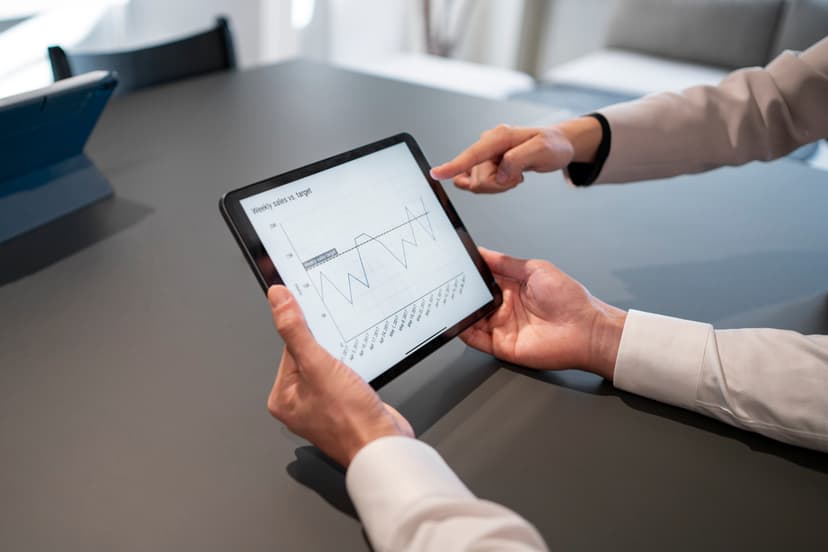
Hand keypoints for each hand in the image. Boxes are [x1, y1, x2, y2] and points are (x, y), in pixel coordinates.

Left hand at [266, 285, 413, 466]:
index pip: (289, 348)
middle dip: (329, 349)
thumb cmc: (350, 420)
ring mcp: (322, 405)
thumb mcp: (318, 366)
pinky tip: (361, 376)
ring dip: (344, 359)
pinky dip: (354, 370)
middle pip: (310, 355)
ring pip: (329, 365)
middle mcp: (299, 402)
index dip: (308, 335)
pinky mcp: (344, 404)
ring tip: (352, 371)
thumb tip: (277, 300)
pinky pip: (345, 376)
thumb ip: (295, 331)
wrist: (383, 445)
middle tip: (341, 356)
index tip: (321, 325)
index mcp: (282, 396)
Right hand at [430, 117, 601, 192]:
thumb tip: (500, 173)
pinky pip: (478, 182)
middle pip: (478, 177)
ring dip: (500, 185)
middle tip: (518, 176)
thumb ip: (518, 160)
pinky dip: (494, 186)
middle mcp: (489, 143)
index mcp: (499, 136)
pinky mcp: (487, 163)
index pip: (472, 154)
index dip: (453, 165)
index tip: (436, 174)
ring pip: (479, 183)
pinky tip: (506, 178)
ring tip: (517, 175)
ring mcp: (486, 154)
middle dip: (499, 184)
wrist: (557, 145)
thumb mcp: (542, 150)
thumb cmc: (552, 145)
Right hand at [461, 248, 626, 379]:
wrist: (585, 330)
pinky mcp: (501, 345)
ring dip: (460, 310)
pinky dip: (462, 330)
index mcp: (513, 287)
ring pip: (471, 317)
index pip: (483, 278)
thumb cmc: (569, 299)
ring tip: (449, 299)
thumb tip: (483, 252)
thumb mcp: (536, 269)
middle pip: (474, 298)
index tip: (456, 263)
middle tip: (449, 281)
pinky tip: (457, 320)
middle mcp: (505, 307)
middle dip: (461, 291)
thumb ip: (506, 262)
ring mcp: (502, 326)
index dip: (470, 272)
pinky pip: (475, 339)